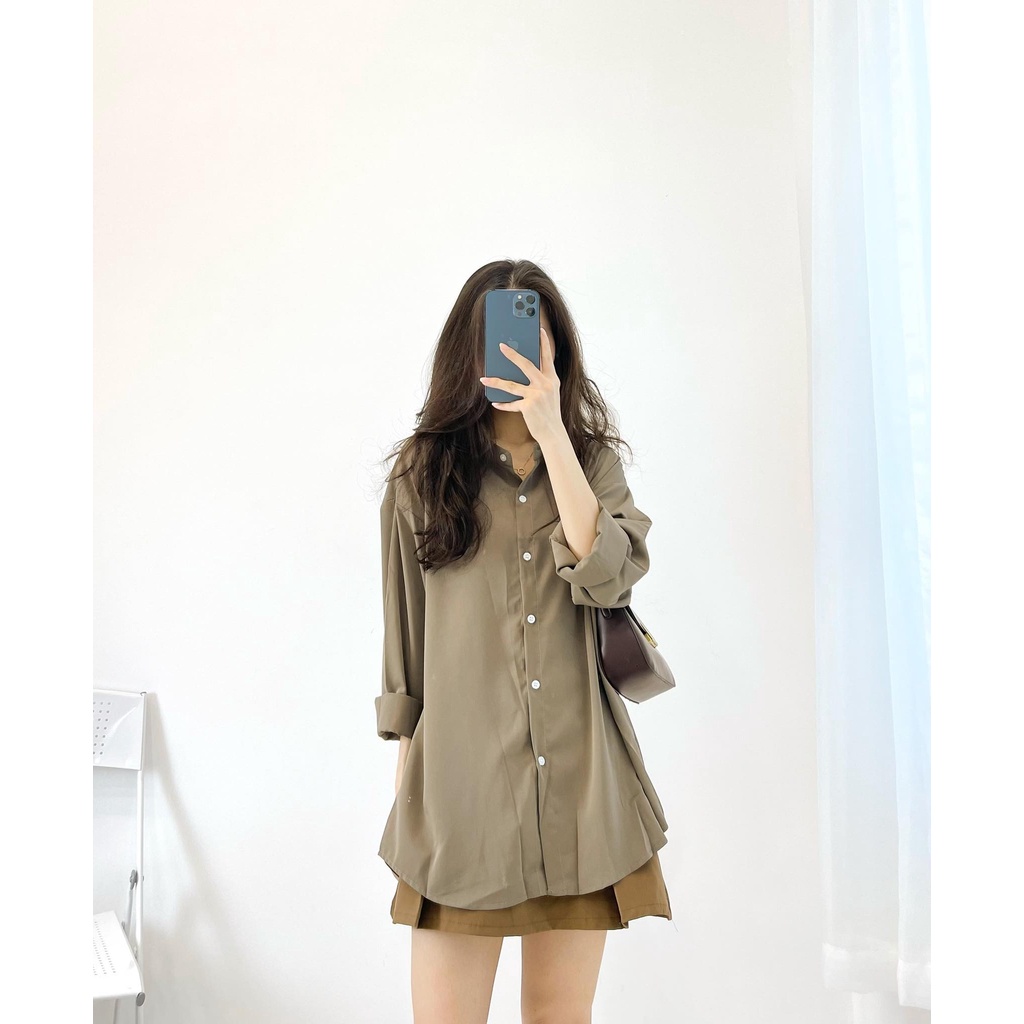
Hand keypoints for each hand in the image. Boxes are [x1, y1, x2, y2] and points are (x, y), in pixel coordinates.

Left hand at [480, 327, 562, 442]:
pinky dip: (503, 404)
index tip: (539, 330)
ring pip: (511, 385)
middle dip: (512, 354)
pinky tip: (495, 402)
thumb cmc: (549, 412)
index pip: (547, 357)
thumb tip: (521, 371)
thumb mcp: (550, 393)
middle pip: (526, 364)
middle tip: (501, 346)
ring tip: (484, 378)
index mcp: (552, 379)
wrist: (553, 432)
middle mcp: (545, 384)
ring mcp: (537, 395)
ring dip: (495, 381)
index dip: (544, 342)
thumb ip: (540, 381)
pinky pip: (511, 403)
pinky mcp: (528, 406)